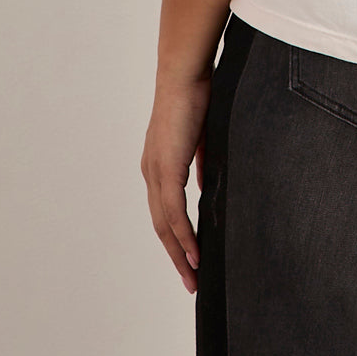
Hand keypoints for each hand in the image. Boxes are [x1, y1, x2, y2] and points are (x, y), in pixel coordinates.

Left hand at [141, 75, 211, 293]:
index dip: (176, 237)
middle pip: (160, 226)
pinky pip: (173, 211)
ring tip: (194, 276)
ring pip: (164, 225)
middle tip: (191, 281)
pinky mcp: (167, 168)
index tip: (190, 258)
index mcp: (158, 165)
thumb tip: (204, 187)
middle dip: (175, 256)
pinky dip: (183, 235)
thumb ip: (200, 164)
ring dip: (179, 253)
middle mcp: (151, 173)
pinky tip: (194, 252)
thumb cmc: (195, 96)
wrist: (184, 74)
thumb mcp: (201, 138)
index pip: (164, 211)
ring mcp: (156, 172)